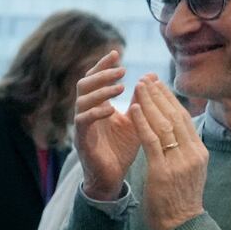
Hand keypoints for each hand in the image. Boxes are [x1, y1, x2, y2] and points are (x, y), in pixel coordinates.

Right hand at [70, 51, 137, 201]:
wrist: (113, 177)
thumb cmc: (122, 149)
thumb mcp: (136, 120)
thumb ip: (140, 100)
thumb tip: (149, 76)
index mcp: (97, 106)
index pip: (94, 79)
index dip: (103, 65)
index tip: (117, 53)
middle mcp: (85, 113)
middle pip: (84, 85)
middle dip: (101, 74)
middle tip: (122, 70)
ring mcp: (82, 126)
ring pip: (81, 100)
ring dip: (101, 91)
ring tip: (120, 87)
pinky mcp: (82, 140)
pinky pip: (82, 121)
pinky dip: (96, 112)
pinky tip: (111, 109)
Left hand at [127, 74, 207, 229]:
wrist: (179, 225)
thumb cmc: (178, 200)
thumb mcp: (185, 170)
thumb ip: (181, 152)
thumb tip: (175, 134)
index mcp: (198, 151)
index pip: (184, 119)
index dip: (170, 100)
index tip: (158, 84)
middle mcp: (192, 153)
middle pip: (176, 116)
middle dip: (161, 95)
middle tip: (147, 77)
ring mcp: (180, 161)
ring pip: (165, 124)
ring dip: (151, 102)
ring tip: (139, 85)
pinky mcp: (164, 170)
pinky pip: (152, 141)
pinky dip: (143, 122)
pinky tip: (134, 108)